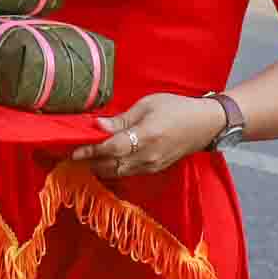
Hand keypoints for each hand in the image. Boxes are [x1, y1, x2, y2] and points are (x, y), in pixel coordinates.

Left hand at [70, 92, 227, 179]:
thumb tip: (97, 125)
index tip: (73, 150)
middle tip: (72, 155)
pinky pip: (127, 173)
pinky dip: (112, 169)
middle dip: (90, 161)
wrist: (205, 124)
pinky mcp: (154, 170)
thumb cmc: (176, 108)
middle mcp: (148, 156)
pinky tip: (103, 161)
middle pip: (111, 165)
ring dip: (99, 167)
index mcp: (147, 136)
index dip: (91, 150)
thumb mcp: (147, 105)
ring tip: (83, 158)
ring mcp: (152, 166)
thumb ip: (121, 120)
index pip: (112, 148)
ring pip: (118, 172)